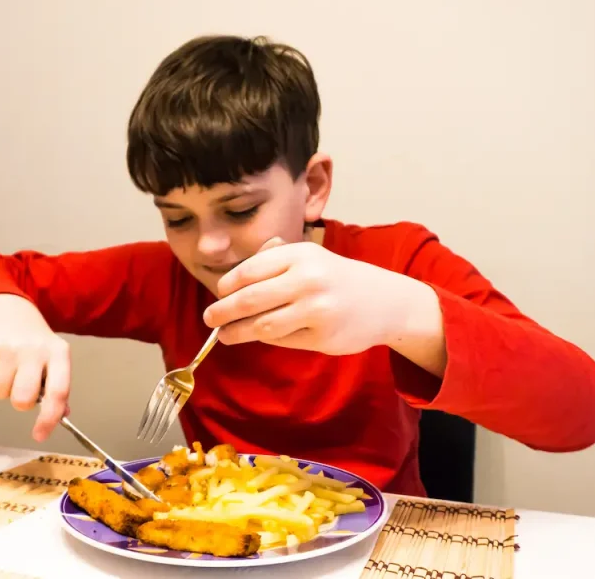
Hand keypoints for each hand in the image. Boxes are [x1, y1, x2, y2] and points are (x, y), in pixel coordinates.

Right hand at [0, 294, 70, 441]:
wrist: (12, 311)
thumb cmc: (37, 344)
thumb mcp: (54, 359)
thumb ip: (57, 387)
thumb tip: (62, 415)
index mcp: (59, 354)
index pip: (58, 392)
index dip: (49, 418)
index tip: (40, 435)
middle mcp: (36, 349)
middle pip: (23, 399)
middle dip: (20, 402)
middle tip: (22, 389)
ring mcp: (10, 347)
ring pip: (0, 393)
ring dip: (3, 389)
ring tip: (10, 371)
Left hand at [202, 238, 424, 354]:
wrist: (384, 301)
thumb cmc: (336, 277)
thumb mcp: (309, 257)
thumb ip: (272, 261)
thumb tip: (228, 285)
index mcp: (300, 254)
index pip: (250, 271)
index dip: (227, 286)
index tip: (219, 294)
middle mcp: (308, 279)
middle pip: (250, 299)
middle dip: (223, 312)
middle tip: (210, 319)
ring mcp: (317, 310)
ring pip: (263, 325)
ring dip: (238, 332)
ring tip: (226, 334)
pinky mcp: (323, 336)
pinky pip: (282, 340)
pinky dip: (266, 339)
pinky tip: (259, 336)